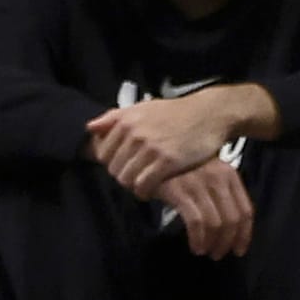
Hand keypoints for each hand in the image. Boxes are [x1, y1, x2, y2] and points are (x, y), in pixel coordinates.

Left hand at [89, 92, 236, 195]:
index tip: (127, 164)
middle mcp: (135, 133)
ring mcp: (151, 147)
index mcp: (126, 119)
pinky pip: (143, 185)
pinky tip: (154, 189)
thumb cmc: (176, 113)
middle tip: (138, 175)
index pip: (103, 154)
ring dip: (134, 185)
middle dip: (124, 175)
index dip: (113, 163)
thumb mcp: (144, 107)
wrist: (210, 113)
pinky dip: (145, 192)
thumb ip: (115, 117)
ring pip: (126, 179)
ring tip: (146, 182)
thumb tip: (89, 128)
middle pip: (113, 169)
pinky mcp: (166, 161)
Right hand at [156, 159, 255, 258]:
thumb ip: (223, 195)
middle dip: (227, 242)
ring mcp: (198, 183)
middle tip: (218, 255)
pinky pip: (196, 222)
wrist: (153, 157)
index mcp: (230, 174)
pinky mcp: (179, 190)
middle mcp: (218, 177)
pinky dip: (198, 239)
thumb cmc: (184, 169)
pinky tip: (195, 246)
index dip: (244, 234)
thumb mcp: (210, 175)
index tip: (239, 251)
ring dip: (212, 244)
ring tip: (205, 251)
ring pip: (215, 223)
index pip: (246, 210)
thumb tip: (233, 229)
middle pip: (232, 220)